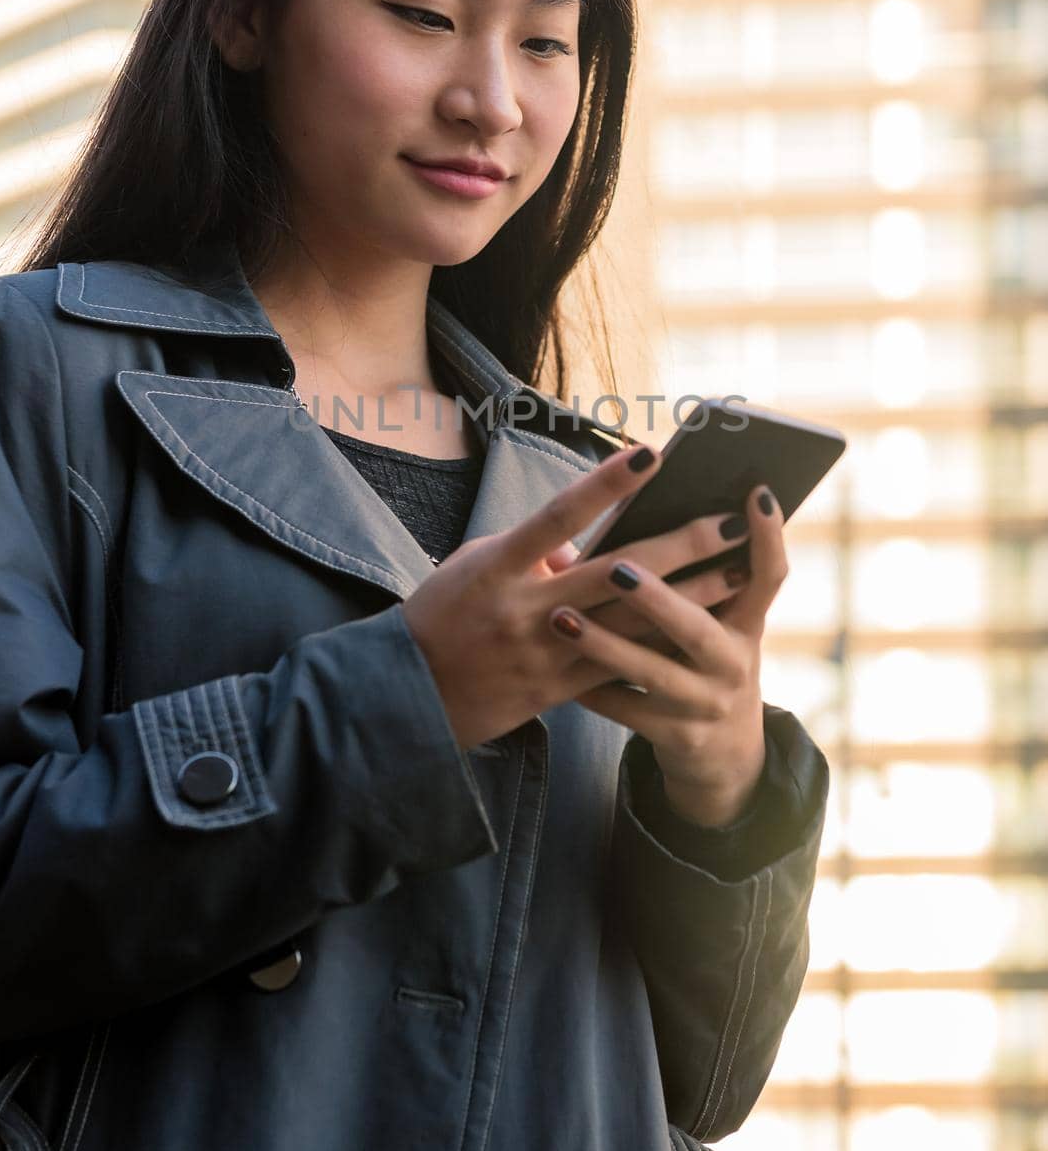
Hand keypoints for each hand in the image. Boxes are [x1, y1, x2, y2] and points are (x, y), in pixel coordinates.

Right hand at [399, 440, 760, 754]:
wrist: (411, 696)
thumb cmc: (445, 612)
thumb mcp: (478, 564)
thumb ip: (534, 546)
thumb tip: (590, 532)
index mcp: (499, 566)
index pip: (561, 516)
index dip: (607, 484)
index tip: (654, 454)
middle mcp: (527, 609)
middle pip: (616, 572)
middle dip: (680, 545)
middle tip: (730, 520)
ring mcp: (546, 653)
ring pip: (633, 621)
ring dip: (691, 595)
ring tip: (740, 569)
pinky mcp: (559, 689)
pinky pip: (621, 663)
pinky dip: (665, 641)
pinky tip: (704, 627)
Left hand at [547, 486, 786, 826]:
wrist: (725, 757)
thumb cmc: (705, 663)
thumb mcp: (717, 627)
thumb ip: (695, 585)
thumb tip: (643, 517)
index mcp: (748, 625)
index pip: (769, 576)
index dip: (768, 537)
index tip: (756, 493)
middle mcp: (736, 664)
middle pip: (698, 628)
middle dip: (657, 599)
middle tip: (617, 569)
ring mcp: (707, 704)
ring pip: (652, 672)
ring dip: (604, 645)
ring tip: (561, 618)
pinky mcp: (677, 737)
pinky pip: (624, 708)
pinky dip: (590, 687)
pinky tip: (553, 665)